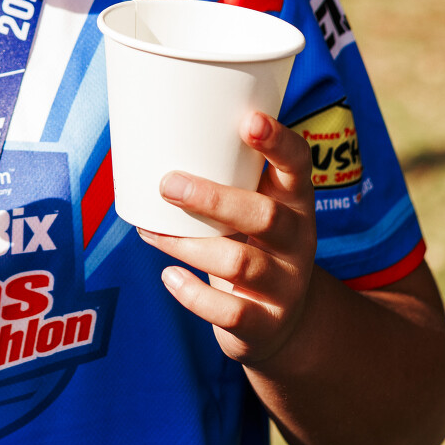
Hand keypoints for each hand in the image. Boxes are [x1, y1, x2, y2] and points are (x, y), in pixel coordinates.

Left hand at [137, 110, 319, 367]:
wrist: (284, 325)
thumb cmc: (252, 247)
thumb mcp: (253, 210)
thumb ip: (222, 180)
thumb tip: (146, 136)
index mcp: (295, 202)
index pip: (298, 166)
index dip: (278, 142)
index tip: (249, 120)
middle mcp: (297, 242)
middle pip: (266, 216)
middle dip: (214, 199)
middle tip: (168, 184)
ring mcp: (284, 285)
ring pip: (239, 263)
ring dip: (188, 245)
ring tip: (152, 232)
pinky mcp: (264, 324)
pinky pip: (229, 312)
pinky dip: (193, 294)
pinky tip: (169, 276)